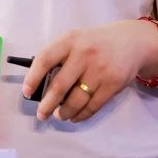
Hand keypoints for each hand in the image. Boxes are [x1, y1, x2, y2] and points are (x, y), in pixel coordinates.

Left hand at [23, 20, 157, 122]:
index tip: (27, 92)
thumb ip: (59, 56)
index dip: (33, 77)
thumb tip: (40, 85)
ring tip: (59, 115)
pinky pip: (93, 105)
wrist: (131, 42)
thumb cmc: (94, 43)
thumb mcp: (75, 40)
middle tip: (41, 114)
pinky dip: (82, 115)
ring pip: (77, 99)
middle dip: (47, 104)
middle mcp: (84, 54)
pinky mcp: (113, 83)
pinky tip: (75, 116)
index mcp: (69, 41)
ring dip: (65, 112)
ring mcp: (100, 69)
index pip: (45, 59)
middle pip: (60, 85)